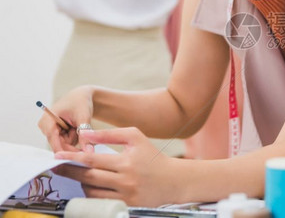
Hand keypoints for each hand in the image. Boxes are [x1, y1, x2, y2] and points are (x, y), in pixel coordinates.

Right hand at [38, 85, 94, 152]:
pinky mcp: (56, 134)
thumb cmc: (81, 102)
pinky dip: (74, 137)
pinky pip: (67, 143)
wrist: (81, 96)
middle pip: (59, 146)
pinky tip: (76, 128)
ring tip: (79, 125)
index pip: (54, 140)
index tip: (77, 159)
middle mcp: (45, 127)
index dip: (65, 151)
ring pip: (65, 145)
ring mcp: (50, 131)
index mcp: (47, 120)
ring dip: (75, 139)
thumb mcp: (84, 117)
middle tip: (89, 142)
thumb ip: (85, 135)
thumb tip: (89, 153)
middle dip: (74, 144)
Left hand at [53, 127, 177, 206]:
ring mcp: (125, 196)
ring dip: (81, 183)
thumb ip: (110, 134)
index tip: (57, 156)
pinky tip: (90, 185)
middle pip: (88, 178)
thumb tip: (85, 135)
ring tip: (79, 175)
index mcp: (126, 162)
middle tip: (56, 168)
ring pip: (92, 192)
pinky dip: (91, 193)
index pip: (92, 160)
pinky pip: (100, 202)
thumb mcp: (135, 137)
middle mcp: (125, 180)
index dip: (73, 158)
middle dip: (69, 172)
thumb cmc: (153, 157)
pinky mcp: (126, 206)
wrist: (174, 181)